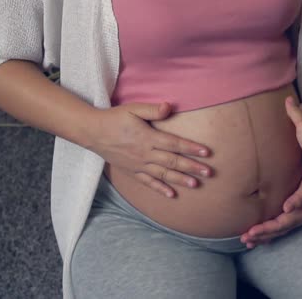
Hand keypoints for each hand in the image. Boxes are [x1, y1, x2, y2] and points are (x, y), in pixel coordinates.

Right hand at [87, 102, 211, 197]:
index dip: (191, 148)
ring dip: (180, 180)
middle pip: (173, 162)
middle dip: (192, 167)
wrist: (92, 132)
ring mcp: (138, 165)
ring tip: (195, 185)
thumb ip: (152, 110)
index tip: (206, 153)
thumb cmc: (115, 118)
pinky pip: (148, 182)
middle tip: (209, 173)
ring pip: (163, 174)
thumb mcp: (133, 109)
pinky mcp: (132, 171)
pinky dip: (160, 189)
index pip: (174, 144)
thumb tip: (169, 107)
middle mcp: (145, 154)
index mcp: (148, 138)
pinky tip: (172, 195)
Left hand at [240, 173, 301, 247]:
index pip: (280, 224)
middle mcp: (299, 216)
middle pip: (278, 231)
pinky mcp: (296, 212)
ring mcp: (298, 215)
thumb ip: (300, 197)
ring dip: (264, 236)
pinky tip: (261, 234)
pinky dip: (270, 231)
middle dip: (261, 236)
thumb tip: (287, 209)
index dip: (266, 229)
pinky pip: (281, 225)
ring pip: (279, 230)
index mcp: (301, 212)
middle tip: (245, 239)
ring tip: (248, 241)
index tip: (251, 232)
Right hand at [285, 97, 301, 186]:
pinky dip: (296, 154)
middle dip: (298, 124)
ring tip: (287, 138)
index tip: (296, 104)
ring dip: (297, 139)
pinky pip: (301, 156)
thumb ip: (295, 113)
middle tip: (288, 120)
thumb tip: (289, 98)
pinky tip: (291, 156)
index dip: (300, 109)